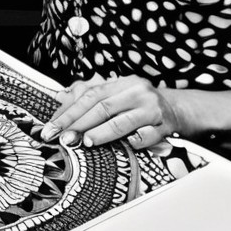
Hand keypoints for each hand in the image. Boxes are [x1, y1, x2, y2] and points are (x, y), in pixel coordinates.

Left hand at [40, 74, 186, 148]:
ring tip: (85, 142)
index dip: (69, 111)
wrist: (179, 109)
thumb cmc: (139, 103)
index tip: (52, 126)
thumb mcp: (117, 93)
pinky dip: (135, 142)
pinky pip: (148, 136)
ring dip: (102, 133)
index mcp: (121, 83)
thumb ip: (90, 95)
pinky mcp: (166, 126)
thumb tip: (59, 97)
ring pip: (123, 122)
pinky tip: (124, 147)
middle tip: (63, 138)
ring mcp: (152, 109)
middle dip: (79, 124)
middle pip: (102, 108)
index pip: (89, 96)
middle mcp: (137, 92)